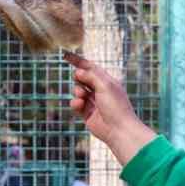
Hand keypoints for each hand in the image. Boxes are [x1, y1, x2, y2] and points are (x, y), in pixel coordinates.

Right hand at [64, 51, 156, 165]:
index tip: (65, 55)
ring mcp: (93, 101)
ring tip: (82, 96)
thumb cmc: (116, 106)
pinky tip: (80, 105)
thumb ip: (91, 76)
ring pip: (77, 90)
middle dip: (78, 77)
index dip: (78, 61)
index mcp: (107, 81)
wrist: (119, 129)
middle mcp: (100, 90)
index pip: (91, 67)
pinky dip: (75, 103)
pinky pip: (75, 103)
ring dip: (77, 91)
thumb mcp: (105, 85)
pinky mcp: (87, 113)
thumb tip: (78, 72)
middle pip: (82, 78)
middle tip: (78, 78)